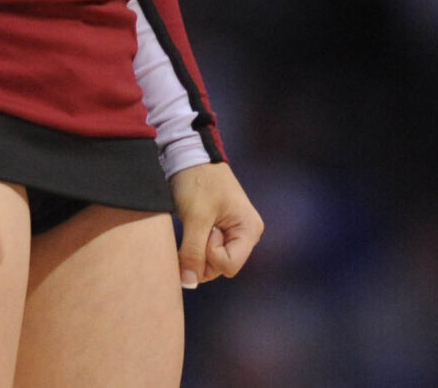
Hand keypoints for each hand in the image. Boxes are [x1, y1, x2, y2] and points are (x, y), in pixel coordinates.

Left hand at [171, 160, 262, 287]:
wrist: (189, 155)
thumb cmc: (198, 181)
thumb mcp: (195, 217)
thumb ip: (193, 252)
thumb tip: (188, 283)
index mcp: (249, 230)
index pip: (229, 265)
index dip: (210, 255)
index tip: (204, 230)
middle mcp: (245, 235)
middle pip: (220, 268)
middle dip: (201, 256)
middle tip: (194, 229)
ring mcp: (233, 234)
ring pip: (211, 262)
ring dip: (196, 252)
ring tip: (192, 226)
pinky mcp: (220, 232)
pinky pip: (206, 252)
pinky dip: (194, 247)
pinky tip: (189, 232)